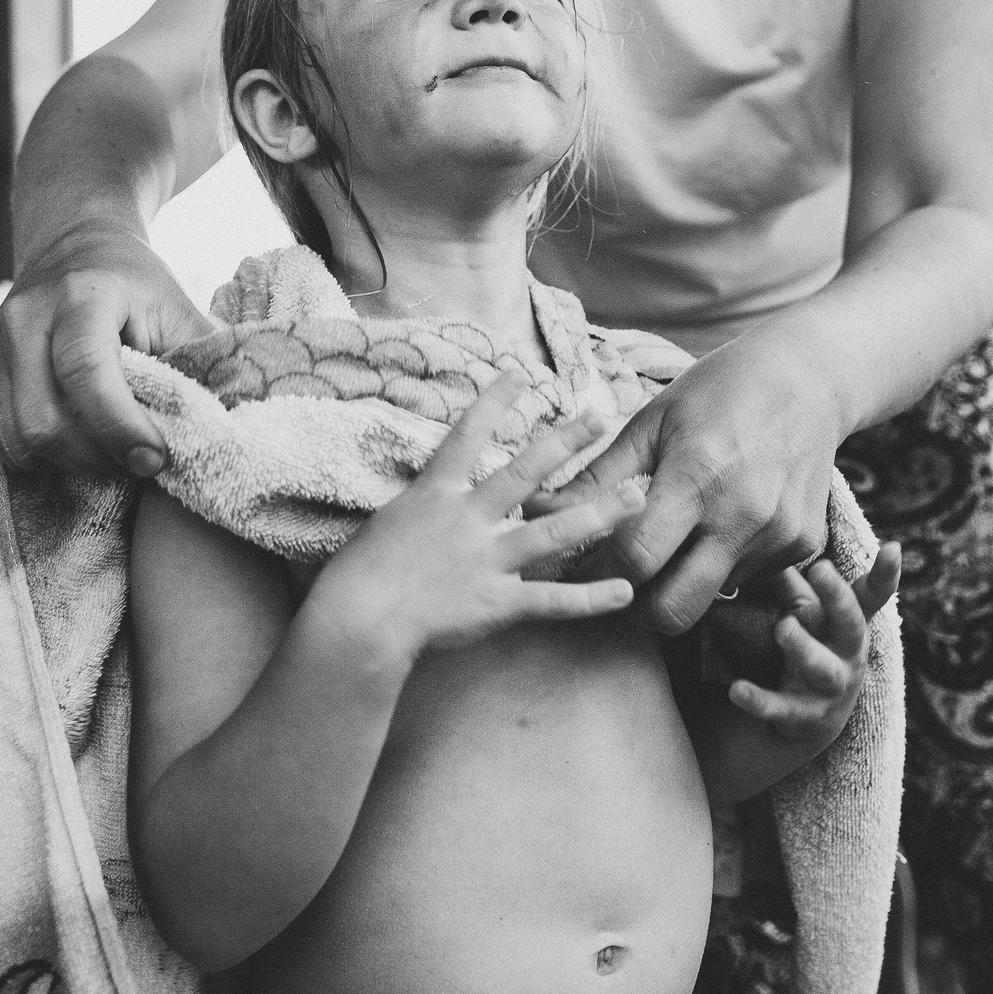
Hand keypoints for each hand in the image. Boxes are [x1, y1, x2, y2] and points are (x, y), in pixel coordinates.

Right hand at [0, 224, 222, 479]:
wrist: (74, 245)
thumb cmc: (136, 285)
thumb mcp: (178, 308)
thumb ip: (205, 358)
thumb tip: (242, 417)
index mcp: (79, 295)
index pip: (86, 374)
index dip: (120, 427)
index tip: (156, 459)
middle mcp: (22, 317)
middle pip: (44, 421)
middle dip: (97, 459)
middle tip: (140, 465)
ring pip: (20, 440)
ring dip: (71, 464)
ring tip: (113, 454)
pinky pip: (2, 440)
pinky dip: (43, 457)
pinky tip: (79, 441)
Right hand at [312, 373, 644, 669]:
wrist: (357, 620)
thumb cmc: (355, 577)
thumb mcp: (386, 528)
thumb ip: (416, 515)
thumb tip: (422, 510)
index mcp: (434, 496)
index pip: (466, 436)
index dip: (493, 402)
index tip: (520, 373)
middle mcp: (467, 519)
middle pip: (525, 472)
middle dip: (566, 442)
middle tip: (601, 415)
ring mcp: (486, 560)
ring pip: (553, 532)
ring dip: (599, 514)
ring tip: (636, 498)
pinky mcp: (497, 603)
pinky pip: (552, 600)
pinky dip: (590, 599)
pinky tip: (625, 591)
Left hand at [541, 331, 844, 633]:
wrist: (808, 378)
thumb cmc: (718, 391)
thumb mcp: (651, 421)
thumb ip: (596, 477)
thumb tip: (533, 511)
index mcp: (698, 477)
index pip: (635, 560)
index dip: (597, 571)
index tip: (582, 562)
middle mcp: (744, 516)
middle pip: (673, 611)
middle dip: (636, 608)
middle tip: (621, 579)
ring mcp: (779, 537)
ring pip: (710, 598)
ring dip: (682, 581)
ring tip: (676, 536)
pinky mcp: (804, 546)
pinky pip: (747, 579)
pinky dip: (722, 564)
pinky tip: (721, 521)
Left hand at [722, 546, 900, 742]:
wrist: (808, 722)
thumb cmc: (810, 647)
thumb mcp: (806, 615)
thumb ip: (791, 583)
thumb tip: (769, 541)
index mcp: (850, 625)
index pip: (871, 597)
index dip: (885, 575)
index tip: (892, 548)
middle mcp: (848, 655)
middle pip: (852, 626)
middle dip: (838, 598)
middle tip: (821, 568)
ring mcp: (829, 689)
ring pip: (823, 669)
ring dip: (804, 647)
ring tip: (783, 627)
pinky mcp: (803, 717)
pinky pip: (782, 709)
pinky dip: (759, 700)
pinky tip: (737, 690)